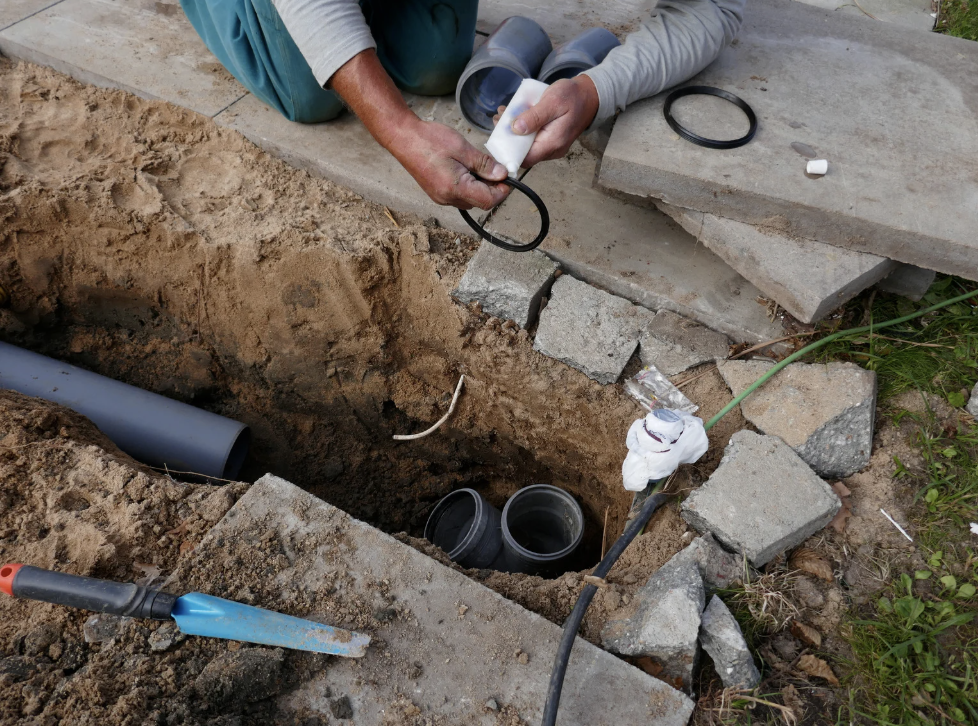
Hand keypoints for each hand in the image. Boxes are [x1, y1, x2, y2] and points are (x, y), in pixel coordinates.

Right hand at [390, 117, 510, 209]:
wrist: (403, 138)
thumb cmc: (429, 140)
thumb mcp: (462, 148)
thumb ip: (484, 164)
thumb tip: (502, 175)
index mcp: (455, 189)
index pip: (488, 201)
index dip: (502, 191)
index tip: (507, 177)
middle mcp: (447, 198)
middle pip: (480, 202)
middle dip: (491, 188)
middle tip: (495, 168)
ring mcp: (440, 198)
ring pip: (470, 199)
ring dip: (479, 187)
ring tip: (478, 166)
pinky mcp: (436, 193)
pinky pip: (459, 195)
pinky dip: (467, 185)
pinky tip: (465, 169)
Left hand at [496, 76, 599, 167]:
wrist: (590, 95)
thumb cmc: (572, 96)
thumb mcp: (552, 101)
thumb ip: (534, 117)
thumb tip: (515, 129)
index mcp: (552, 143)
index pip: (524, 159)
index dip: (508, 152)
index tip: (497, 136)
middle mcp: (552, 150)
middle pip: (523, 153)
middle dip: (508, 139)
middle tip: (499, 119)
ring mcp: (551, 146)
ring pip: (526, 146)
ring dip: (513, 132)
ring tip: (505, 114)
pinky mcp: (550, 140)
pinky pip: (533, 139)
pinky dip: (522, 129)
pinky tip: (516, 115)